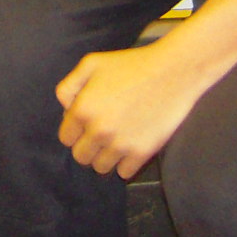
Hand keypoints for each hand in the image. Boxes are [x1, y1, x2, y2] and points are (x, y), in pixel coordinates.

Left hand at [56, 32, 220, 178]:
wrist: (171, 72)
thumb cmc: (130, 64)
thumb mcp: (91, 63)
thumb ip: (69, 86)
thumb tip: (65, 108)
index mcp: (82, 110)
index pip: (66, 138)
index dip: (75, 131)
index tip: (86, 124)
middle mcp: (98, 131)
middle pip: (81, 157)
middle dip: (87, 146)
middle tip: (100, 133)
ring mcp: (120, 145)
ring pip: (101, 168)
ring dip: (105, 157)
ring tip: (116, 139)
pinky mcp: (142, 153)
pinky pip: (124, 173)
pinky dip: (125, 163)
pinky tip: (130, 145)